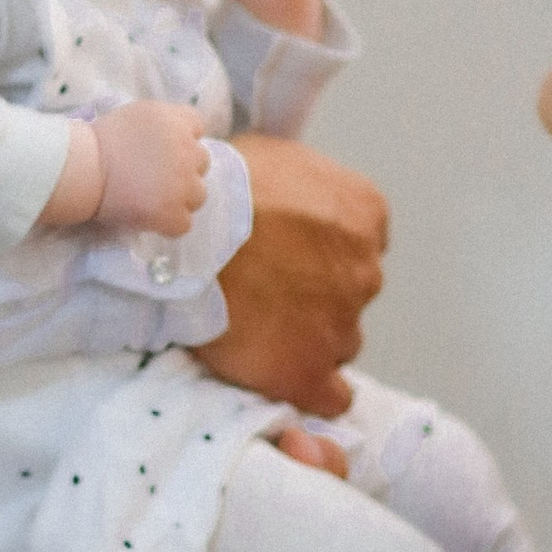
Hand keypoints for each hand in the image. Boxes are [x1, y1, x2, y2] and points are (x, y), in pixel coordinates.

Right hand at [93, 100, 212, 234]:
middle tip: (156, 177)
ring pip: (198, 195)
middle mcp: (187, 151)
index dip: (182, 139)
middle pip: (201, 162)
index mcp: (176, 121)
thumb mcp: (136, 115)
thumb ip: (162, 124)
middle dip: (183, 169)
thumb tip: (171, 140)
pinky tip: (148, 218)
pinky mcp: (172, 213)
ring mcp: (183, 184)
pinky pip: (183, 224)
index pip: (196, 126)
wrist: (83, 168)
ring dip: (179, 198)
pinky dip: (167, 224)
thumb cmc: (98, 140)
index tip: (163, 149)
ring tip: (152, 200)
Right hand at [200, 136, 387, 419]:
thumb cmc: (218, 189)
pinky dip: (315, 391)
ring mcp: (341, 325)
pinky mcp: (308, 372)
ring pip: (339, 341)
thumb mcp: (275, 154)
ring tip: (259, 330)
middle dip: (315, 294)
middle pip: (349, 293)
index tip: (287, 254)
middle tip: (264, 289)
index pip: (358, 243)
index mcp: (363, 214)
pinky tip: (286, 380)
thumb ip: (303, 183)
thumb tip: (291, 194)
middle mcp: (365, 270)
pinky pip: (332, 397)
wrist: (186, 240)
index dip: (320, 251)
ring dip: (310, 338)